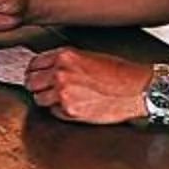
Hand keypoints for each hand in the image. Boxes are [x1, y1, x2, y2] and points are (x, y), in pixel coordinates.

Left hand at [26, 47, 152, 122]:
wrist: (138, 89)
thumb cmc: (121, 72)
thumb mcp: (90, 56)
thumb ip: (66, 61)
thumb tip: (49, 69)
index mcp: (65, 56)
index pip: (34, 63)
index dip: (35, 71)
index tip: (37, 76)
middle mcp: (60, 73)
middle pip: (31, 82)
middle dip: (37, 86)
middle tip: (46, 89)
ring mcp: (63, 93)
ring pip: (39, 99)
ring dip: (47, 100)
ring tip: (62, 99)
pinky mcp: (70, 111)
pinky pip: (54, 113)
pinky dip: (61, 112)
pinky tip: (75, 106)